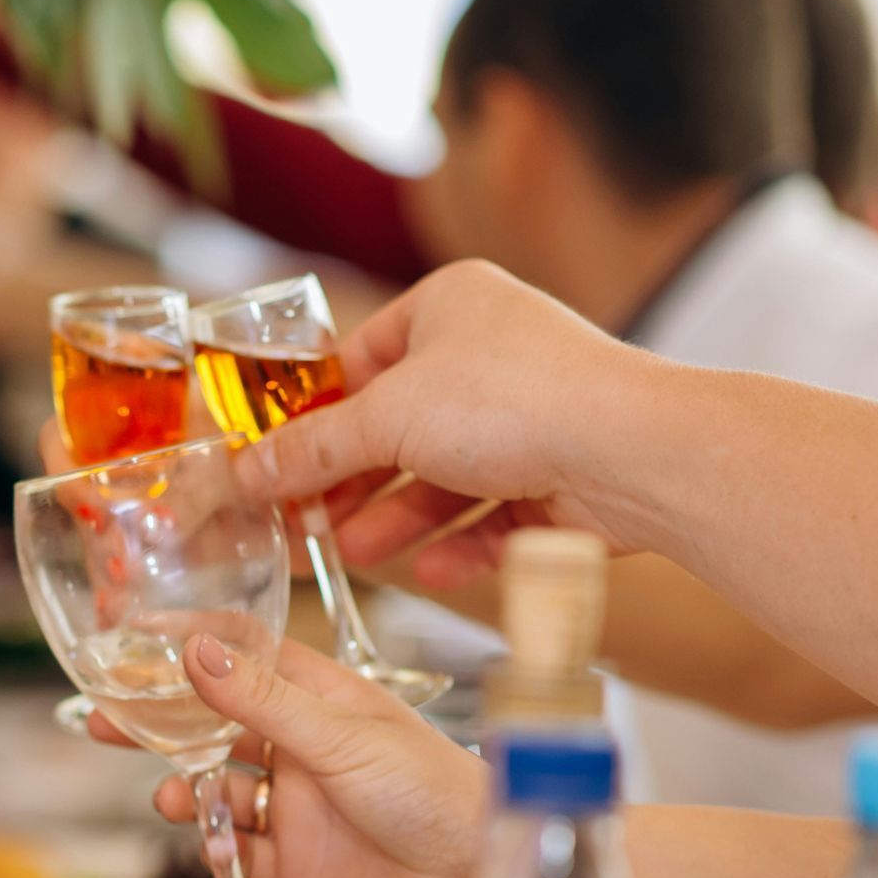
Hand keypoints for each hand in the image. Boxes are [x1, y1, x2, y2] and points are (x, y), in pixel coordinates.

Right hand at [93, 632, 488, 877]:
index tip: (130, 637)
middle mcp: (301, 745)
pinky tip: (215, 849)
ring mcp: (295, 804)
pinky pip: (234, 851)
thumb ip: (261, 700)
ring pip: (215, 788)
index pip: (242, 652)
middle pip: (211, 722)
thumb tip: (194, 651)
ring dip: (185, 790)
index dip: (188, 641)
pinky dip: (214, 850)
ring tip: (176, 800)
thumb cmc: (436, 792)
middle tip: (101, 718)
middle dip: (157, 722)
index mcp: (320, 696)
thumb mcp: (341, 737)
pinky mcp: (293, 863)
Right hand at [237, 260, 674, 588]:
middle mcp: (492, 353)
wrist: (633, 452)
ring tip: (352, 556)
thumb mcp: (385, 420)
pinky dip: (458, 543)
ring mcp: (531, 416)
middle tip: (304, 522)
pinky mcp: (562, 476)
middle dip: (351, 482)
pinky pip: (494, 513)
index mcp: (449, 306)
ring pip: (444, 475)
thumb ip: (310, 451)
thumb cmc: (511, 400)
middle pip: (398, 426)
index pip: (360, 359)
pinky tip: (426, 571)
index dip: (314, 415)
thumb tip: (244, 474)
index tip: (276, 463)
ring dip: (396, 518)